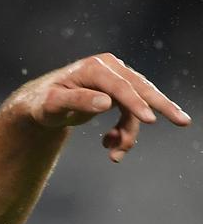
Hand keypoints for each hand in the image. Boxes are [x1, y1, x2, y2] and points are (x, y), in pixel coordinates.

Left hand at [13, 53, 190, 161]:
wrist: (39, 104)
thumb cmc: (42, 103)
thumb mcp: (53, 104)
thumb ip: (77, 102)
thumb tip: (106, 103)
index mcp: (94, 68)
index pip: (120, 86)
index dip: (135, 103)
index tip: (150, 120)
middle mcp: (109, 68)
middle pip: (140, 88)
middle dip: (161, 107)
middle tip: (183, 121)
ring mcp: (115, 78)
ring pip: (136, 106)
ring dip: (129, 133)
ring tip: (114, 156)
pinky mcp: (117, 90)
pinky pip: (130, 112)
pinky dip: (124, 131)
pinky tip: (109, 144)